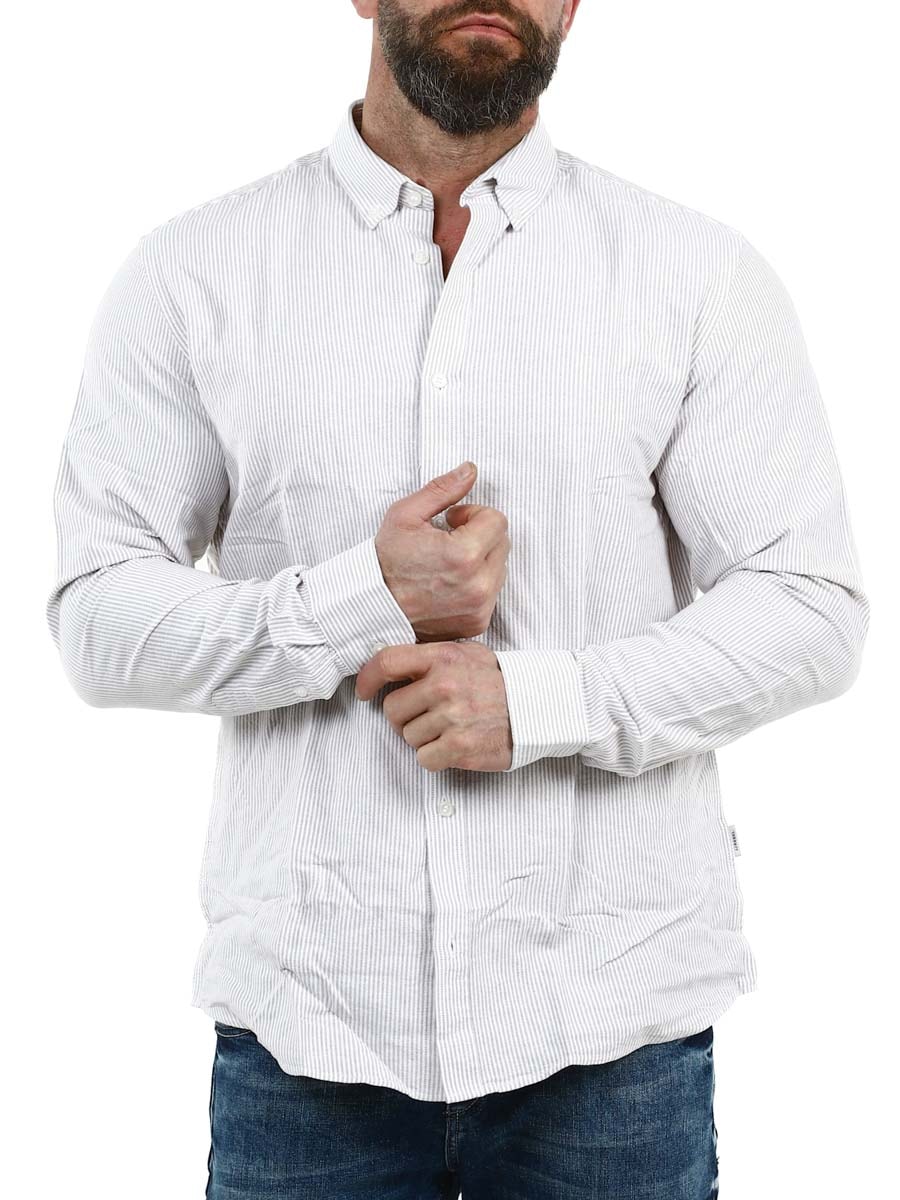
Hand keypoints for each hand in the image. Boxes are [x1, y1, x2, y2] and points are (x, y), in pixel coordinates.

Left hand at [355, 641, 512, 772]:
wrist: (539, 709)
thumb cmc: (500, 683)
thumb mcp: (467, 654)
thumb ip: (430, 657)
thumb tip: (392, 664)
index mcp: (442, 657)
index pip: (387, 662)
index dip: (367, 678)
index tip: (364, 691)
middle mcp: (443, 685)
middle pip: (392, 709)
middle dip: (404, 718)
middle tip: (428, 717)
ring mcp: (451, 717)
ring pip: (407, 737)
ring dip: (424, 738)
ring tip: (450, 729)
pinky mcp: (459, 747)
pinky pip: (424, 759)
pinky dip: (436, 757)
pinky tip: (455, 746)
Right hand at [374, 461, 509, 642]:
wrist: (372, 608)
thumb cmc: (385, 564)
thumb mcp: (405, 515)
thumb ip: (442, 490)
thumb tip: (469, 471)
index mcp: (463, 554)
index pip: (497, 520)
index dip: (473, 514)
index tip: (452, 521)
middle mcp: (477, 585)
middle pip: (502, 543)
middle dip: (480, 535)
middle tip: (449, 540)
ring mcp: (479, 607)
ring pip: (499, 568)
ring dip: (480, 560)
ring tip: (447, 564)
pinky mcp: (477, 623)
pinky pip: (491, 593)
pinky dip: (476, 584)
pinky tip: (449, 583)